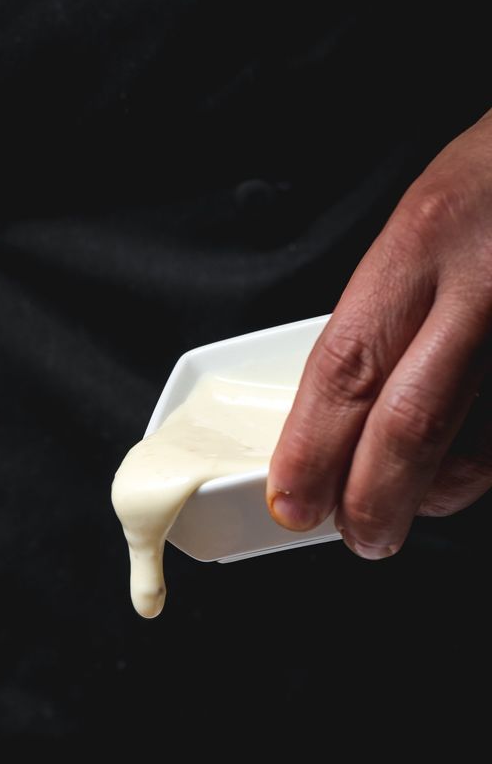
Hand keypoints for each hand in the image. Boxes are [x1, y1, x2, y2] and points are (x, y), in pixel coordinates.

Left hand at [266, 109, 491, 557]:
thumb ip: (380, 317)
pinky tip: (466, 465)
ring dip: (436, 494)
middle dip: (373, 501)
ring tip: (412, 503)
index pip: (345, 367)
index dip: (309, 451)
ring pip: (476, 447)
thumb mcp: (421, 225)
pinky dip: (481, 465)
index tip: (291, 502)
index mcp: (420, 243)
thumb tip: (326, 423)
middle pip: (410, 423)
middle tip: (360, 537)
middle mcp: (481, 282)